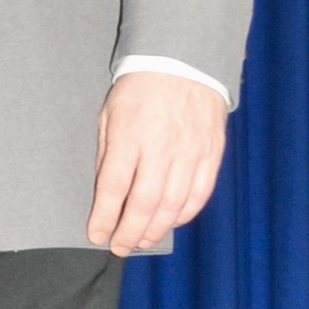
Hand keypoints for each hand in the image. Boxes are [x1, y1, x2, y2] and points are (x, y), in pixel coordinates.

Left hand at [86, 70, 228, 254]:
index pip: (113, 187)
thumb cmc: (140, 88)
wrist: (184, 62)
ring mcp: (189, 153)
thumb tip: (106, 192)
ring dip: (156, 229)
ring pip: (173, 205)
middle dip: (130, 232)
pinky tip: (170, 222)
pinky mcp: (210, 154)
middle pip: (144, 204)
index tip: (97, 234)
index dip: (104, 216)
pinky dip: (184, 214)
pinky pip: (198, 194)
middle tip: (120, 247)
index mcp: (129, 136)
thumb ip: (107, 153)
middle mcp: (160, 148)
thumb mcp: (110, 114)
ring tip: (142, 240)